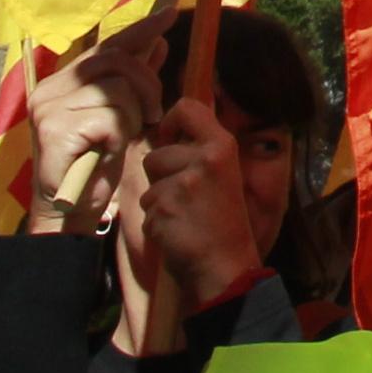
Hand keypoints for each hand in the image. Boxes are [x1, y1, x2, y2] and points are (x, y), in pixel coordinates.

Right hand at [26, 23, 162, 232]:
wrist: (71, 209)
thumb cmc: (95, 163)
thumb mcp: (122, 115)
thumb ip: (135, 80)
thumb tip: (158, 42)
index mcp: (62, 82)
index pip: (106, 47)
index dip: (140, 30)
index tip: (170, 14)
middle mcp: (50, 90)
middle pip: (117, 60)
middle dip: (147, 83)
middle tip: (154, 113)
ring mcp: (49, 108)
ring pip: (118, 89)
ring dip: (134, 115)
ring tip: (123, 137)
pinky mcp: (56, 130)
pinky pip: (111, 117)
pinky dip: (121, 134)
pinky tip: (109, 150)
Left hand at [129, 98, 267, 312]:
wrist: (225, 265)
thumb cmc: (225, 221)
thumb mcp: (225, 174)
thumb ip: (203, 152)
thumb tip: (175, 135)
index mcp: (221, 145)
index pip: (187, 108)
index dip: (170, 122)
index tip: (171, 140)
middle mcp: (203, 159)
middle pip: (157, 154)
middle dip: (162, 176)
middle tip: (186, 197)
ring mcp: (181, 184)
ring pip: (149, 184)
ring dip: (158, 201)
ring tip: (182, 216)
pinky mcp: (163, 209)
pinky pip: (146, 209)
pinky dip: (155, 223)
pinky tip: (176, 232)